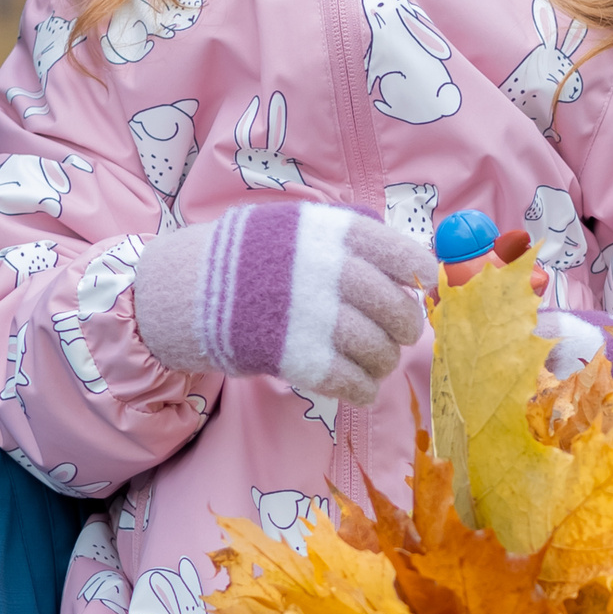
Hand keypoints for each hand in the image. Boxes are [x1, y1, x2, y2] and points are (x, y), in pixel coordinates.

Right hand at [134, 201, 434, 404]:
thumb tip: (407, 260)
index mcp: (333, 233)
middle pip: (396, 310)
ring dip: (385, 362)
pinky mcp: (300, 360)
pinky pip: (353, 383)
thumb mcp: (297, 224)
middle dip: (406, 328)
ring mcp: (315, 318)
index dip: (421, 275)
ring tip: (376, 361)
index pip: (402, 255)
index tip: (423, 287)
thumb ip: (349, 235)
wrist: (189, 291)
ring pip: (380, 352)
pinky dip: (364, 389)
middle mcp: (329, 272)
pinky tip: (359, 387)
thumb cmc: (250, 256)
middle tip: (401, 335)